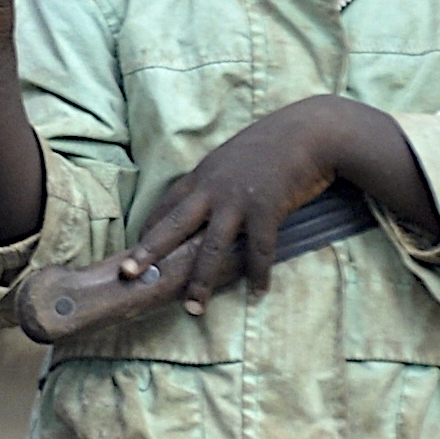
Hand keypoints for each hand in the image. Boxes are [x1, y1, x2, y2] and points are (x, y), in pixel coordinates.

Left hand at [116, 95, 366, 313]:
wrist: (310, 131)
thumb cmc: (273, 142)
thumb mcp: (231, 156)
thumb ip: (215, 179)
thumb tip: (206, 199)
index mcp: (202, 175)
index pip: (166, 206)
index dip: (149, 230)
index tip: (134, 251)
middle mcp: (213, 189)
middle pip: (174, 226)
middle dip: (149, 251)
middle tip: (129, 274)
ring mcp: (238, 201)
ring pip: (211, 248)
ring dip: (201, 281)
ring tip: (193, 308)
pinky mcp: (266, 210)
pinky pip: (258, 250)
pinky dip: (258, 274)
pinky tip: (257, 292)